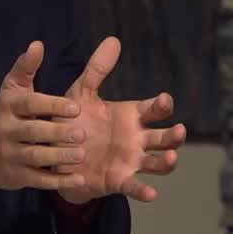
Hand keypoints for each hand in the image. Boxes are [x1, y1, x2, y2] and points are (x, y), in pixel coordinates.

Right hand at [0, 41, 88, 192]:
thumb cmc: (2, 116)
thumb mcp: (11, 90)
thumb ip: (26, 67)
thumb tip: (38, 44)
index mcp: (9, 106)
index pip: (30, 104)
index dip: (52, 105)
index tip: (76, 107)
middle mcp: (7, 130)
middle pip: (33, 132)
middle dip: (57, 133)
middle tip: (82, 133)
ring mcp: (11, 155)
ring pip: (36, 157)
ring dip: (59, 157)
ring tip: (81, 155)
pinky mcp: (16, 176)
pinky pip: (38, 179)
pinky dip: (57, 181)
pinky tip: (78, 179)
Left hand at [55, 37, 185, 203]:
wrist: (54, 154)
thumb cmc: (73, 121)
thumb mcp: (81, 93)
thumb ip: (96, 70)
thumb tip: (113, 40)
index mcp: (131, 116)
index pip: (154, 110)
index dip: (162, 105)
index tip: (163, 100)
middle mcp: (136, 138)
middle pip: (164, 137)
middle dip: (174, 135)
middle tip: (179, 131)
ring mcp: (130, 161)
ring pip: (158, 162)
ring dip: (168, 162)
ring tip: (171, 158)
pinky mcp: (118, 180)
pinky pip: (135, 186)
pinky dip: (144, 191)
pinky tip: (151, 193)